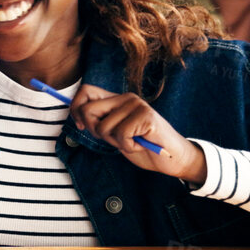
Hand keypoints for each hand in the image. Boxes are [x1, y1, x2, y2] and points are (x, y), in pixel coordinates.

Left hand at [70, 83, 204, 181]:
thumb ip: (101, 122)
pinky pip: (121, 134)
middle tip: (114, 139)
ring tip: (132, 141)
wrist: (173, 158)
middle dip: (95, 131)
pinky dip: (128, 146)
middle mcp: (127, 98)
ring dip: (115, 142)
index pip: (86, 91)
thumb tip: (78, 117)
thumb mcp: (116, 133)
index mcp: (117, 99)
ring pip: (103, 127)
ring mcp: (137, 105)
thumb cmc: (143, 146)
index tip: (83, 126)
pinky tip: (140, 144)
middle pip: (88, 110)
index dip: (76, 109)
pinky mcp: (146, 117)